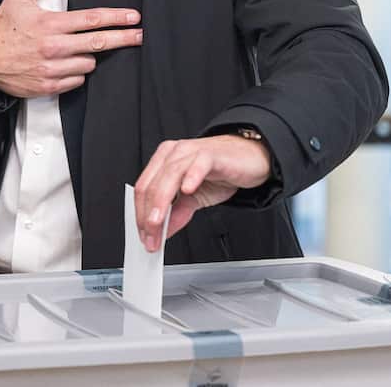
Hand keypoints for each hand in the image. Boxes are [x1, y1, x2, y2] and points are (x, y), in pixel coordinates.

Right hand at [0, 0, 142, 97]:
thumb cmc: (1, 29)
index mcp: (50, 24)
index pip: (92, 20)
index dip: (117, 18)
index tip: (134, 17)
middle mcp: (54, 48)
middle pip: (98, 44)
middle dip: (123, 39)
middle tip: (139, 36)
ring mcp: (52, 69)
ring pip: (89, 63)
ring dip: (88, 56)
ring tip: (75, 49)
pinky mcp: (49, 86)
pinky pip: (77, 81)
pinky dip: (76, 73)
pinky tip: (66, 64)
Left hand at [133, 134, 271, 251]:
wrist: (250, 157)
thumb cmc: (221, 171)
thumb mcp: (194, 197)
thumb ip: (177, 213)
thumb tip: (162, 231)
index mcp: (164, 161)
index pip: (143, 189)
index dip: (140, 215)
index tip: (144, 237)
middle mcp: (174, 153)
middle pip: (152, 184)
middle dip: (148, 216)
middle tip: (151, 238)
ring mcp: (192, 151)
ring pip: (169, 175)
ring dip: (161, 203)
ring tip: (159, 224)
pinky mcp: (211, 154)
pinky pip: (198, 164)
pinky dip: (191, 177)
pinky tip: (187, 190)